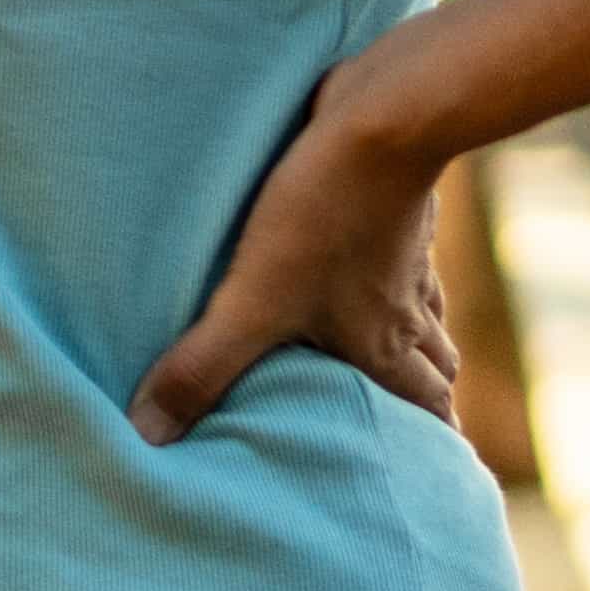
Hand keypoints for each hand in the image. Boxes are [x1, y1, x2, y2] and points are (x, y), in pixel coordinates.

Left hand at [130, 83, 467, 442]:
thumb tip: (149, 436)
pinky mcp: (399, 206)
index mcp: (384, 345)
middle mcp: (409, 308)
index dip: (434, 446)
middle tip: (407, 423)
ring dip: (416, 337)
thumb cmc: (319, 217)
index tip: (440, 473)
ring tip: (390, 353)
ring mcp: (409, 255)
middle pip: (436, 368)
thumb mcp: (249, 301)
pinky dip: (398, 273)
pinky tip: (374, 262)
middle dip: (425, 399)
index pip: (427, 411)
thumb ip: (201, 368)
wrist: (382, 117)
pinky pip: (409, 253)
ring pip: (427, 312)